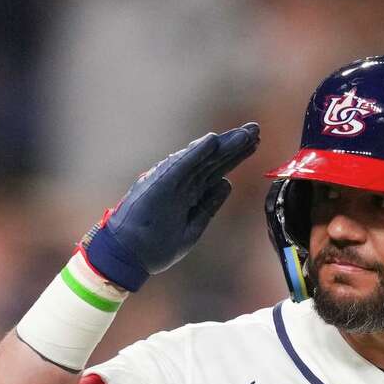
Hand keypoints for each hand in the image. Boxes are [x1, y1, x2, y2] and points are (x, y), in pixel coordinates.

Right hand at [82, 123, 260, 290]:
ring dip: (223, 145)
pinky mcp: (160, 186)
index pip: (216, 170)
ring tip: (244, 133)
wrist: (128, 255)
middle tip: (255, 128)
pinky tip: (212, 141)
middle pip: (213, 161)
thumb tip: (226, 184)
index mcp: (189, 193)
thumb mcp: (192, 227)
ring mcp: (170, 183)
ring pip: (202, 160)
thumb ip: (209, 205)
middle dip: (235, 145)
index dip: (235, 156)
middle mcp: (181, 183)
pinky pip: (181, 167)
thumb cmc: (155, 244)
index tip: (254, 143)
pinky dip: (196, 153)